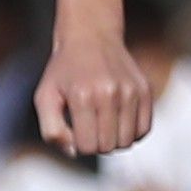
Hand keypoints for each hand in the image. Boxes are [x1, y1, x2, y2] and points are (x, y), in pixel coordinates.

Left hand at [36, 23, 151, 157]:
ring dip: (114, 139)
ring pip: (128, 142)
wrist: (91, 37)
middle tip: (89, 125)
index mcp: (83, 97)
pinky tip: (119, 120)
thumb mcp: (45, 98)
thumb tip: (75, 152)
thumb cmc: (64, 72)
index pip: (88, 147)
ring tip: (104, 123)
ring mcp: (131, 91)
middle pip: (109, 147)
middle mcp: (110, 94)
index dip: (79, 144)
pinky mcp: (145, 90)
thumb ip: (52, 131)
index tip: (75, 128)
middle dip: (96, 143)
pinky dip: (131, 132)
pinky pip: (144, 130)